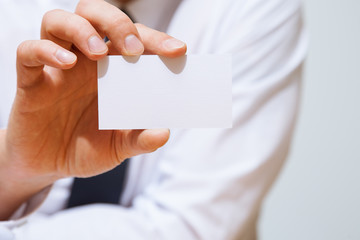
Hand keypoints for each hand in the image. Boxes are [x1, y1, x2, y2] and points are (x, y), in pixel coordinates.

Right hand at [0, 0, 185, 219]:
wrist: (50, 166)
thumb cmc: (87, 148)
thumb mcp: (118, 147)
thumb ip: (139, 140)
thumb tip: (163, 133)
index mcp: (111, 71)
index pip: (133, 40)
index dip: (156, 39)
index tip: (177, 50)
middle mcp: (84, 62)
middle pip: (95, 15)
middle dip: (118, 23)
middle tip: (134, 49)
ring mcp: (56, 68)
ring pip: (58, 21)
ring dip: (82, 29)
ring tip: (99, 52)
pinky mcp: (30, 82)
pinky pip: (28, 52)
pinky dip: (46, 51)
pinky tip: (66, 64)